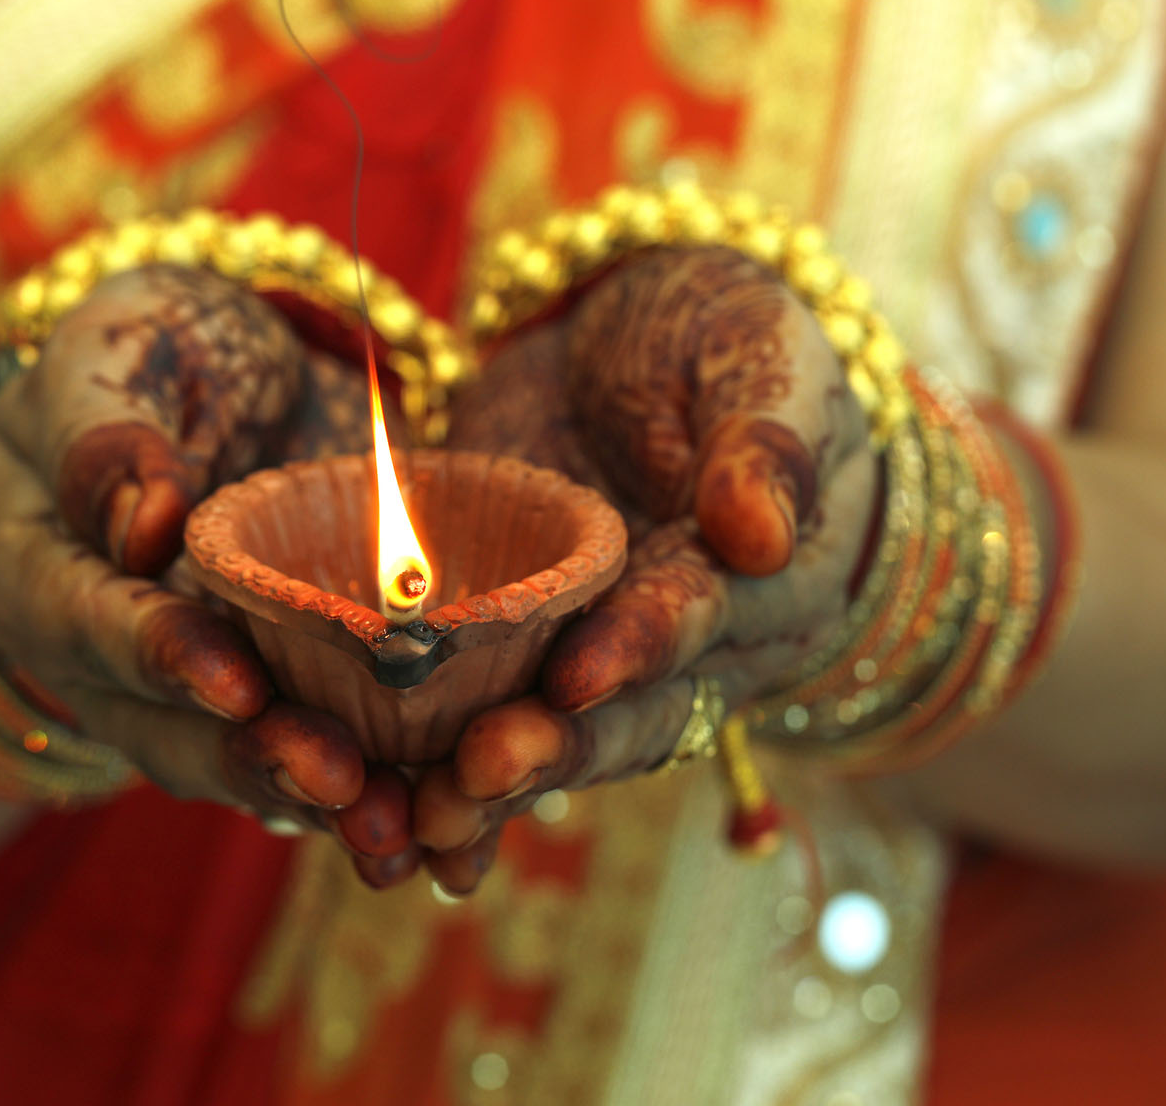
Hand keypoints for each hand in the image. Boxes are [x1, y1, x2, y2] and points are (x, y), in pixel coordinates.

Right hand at [0, 265, 412, 869]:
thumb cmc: (148, 350)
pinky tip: (446, 819)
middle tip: (339, 781)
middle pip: (174, 733)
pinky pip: (318, 760)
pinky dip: (380, 789)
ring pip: (247, 768)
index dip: (164, 657)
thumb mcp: (113, 354)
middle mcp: (110, 666)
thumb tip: (144, 524)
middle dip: (261, 761)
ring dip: (324, 802)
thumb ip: (108, 434)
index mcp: (43, 576)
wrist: (219, 385)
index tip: (236, 683)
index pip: (93, 625)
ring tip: (399, 827)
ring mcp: (195, 697)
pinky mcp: (279, 698)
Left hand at [413, 246, 878, 891]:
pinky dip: (449, 780)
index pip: (702, 617)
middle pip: (630, 714)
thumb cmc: (714, 331)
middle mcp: (698, 651)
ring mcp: (610, 663)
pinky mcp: (532, 659)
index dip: (640, 648)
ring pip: (562, 742)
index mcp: (769, 584)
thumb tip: (762, 535)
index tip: (577, 675)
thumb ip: (766, 438)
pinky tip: (396, 834)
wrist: (624, 337)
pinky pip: (498, 726)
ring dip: (494, 787)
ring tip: (423, 823)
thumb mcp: (757, 352)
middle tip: (478, 772)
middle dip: (554, 748)